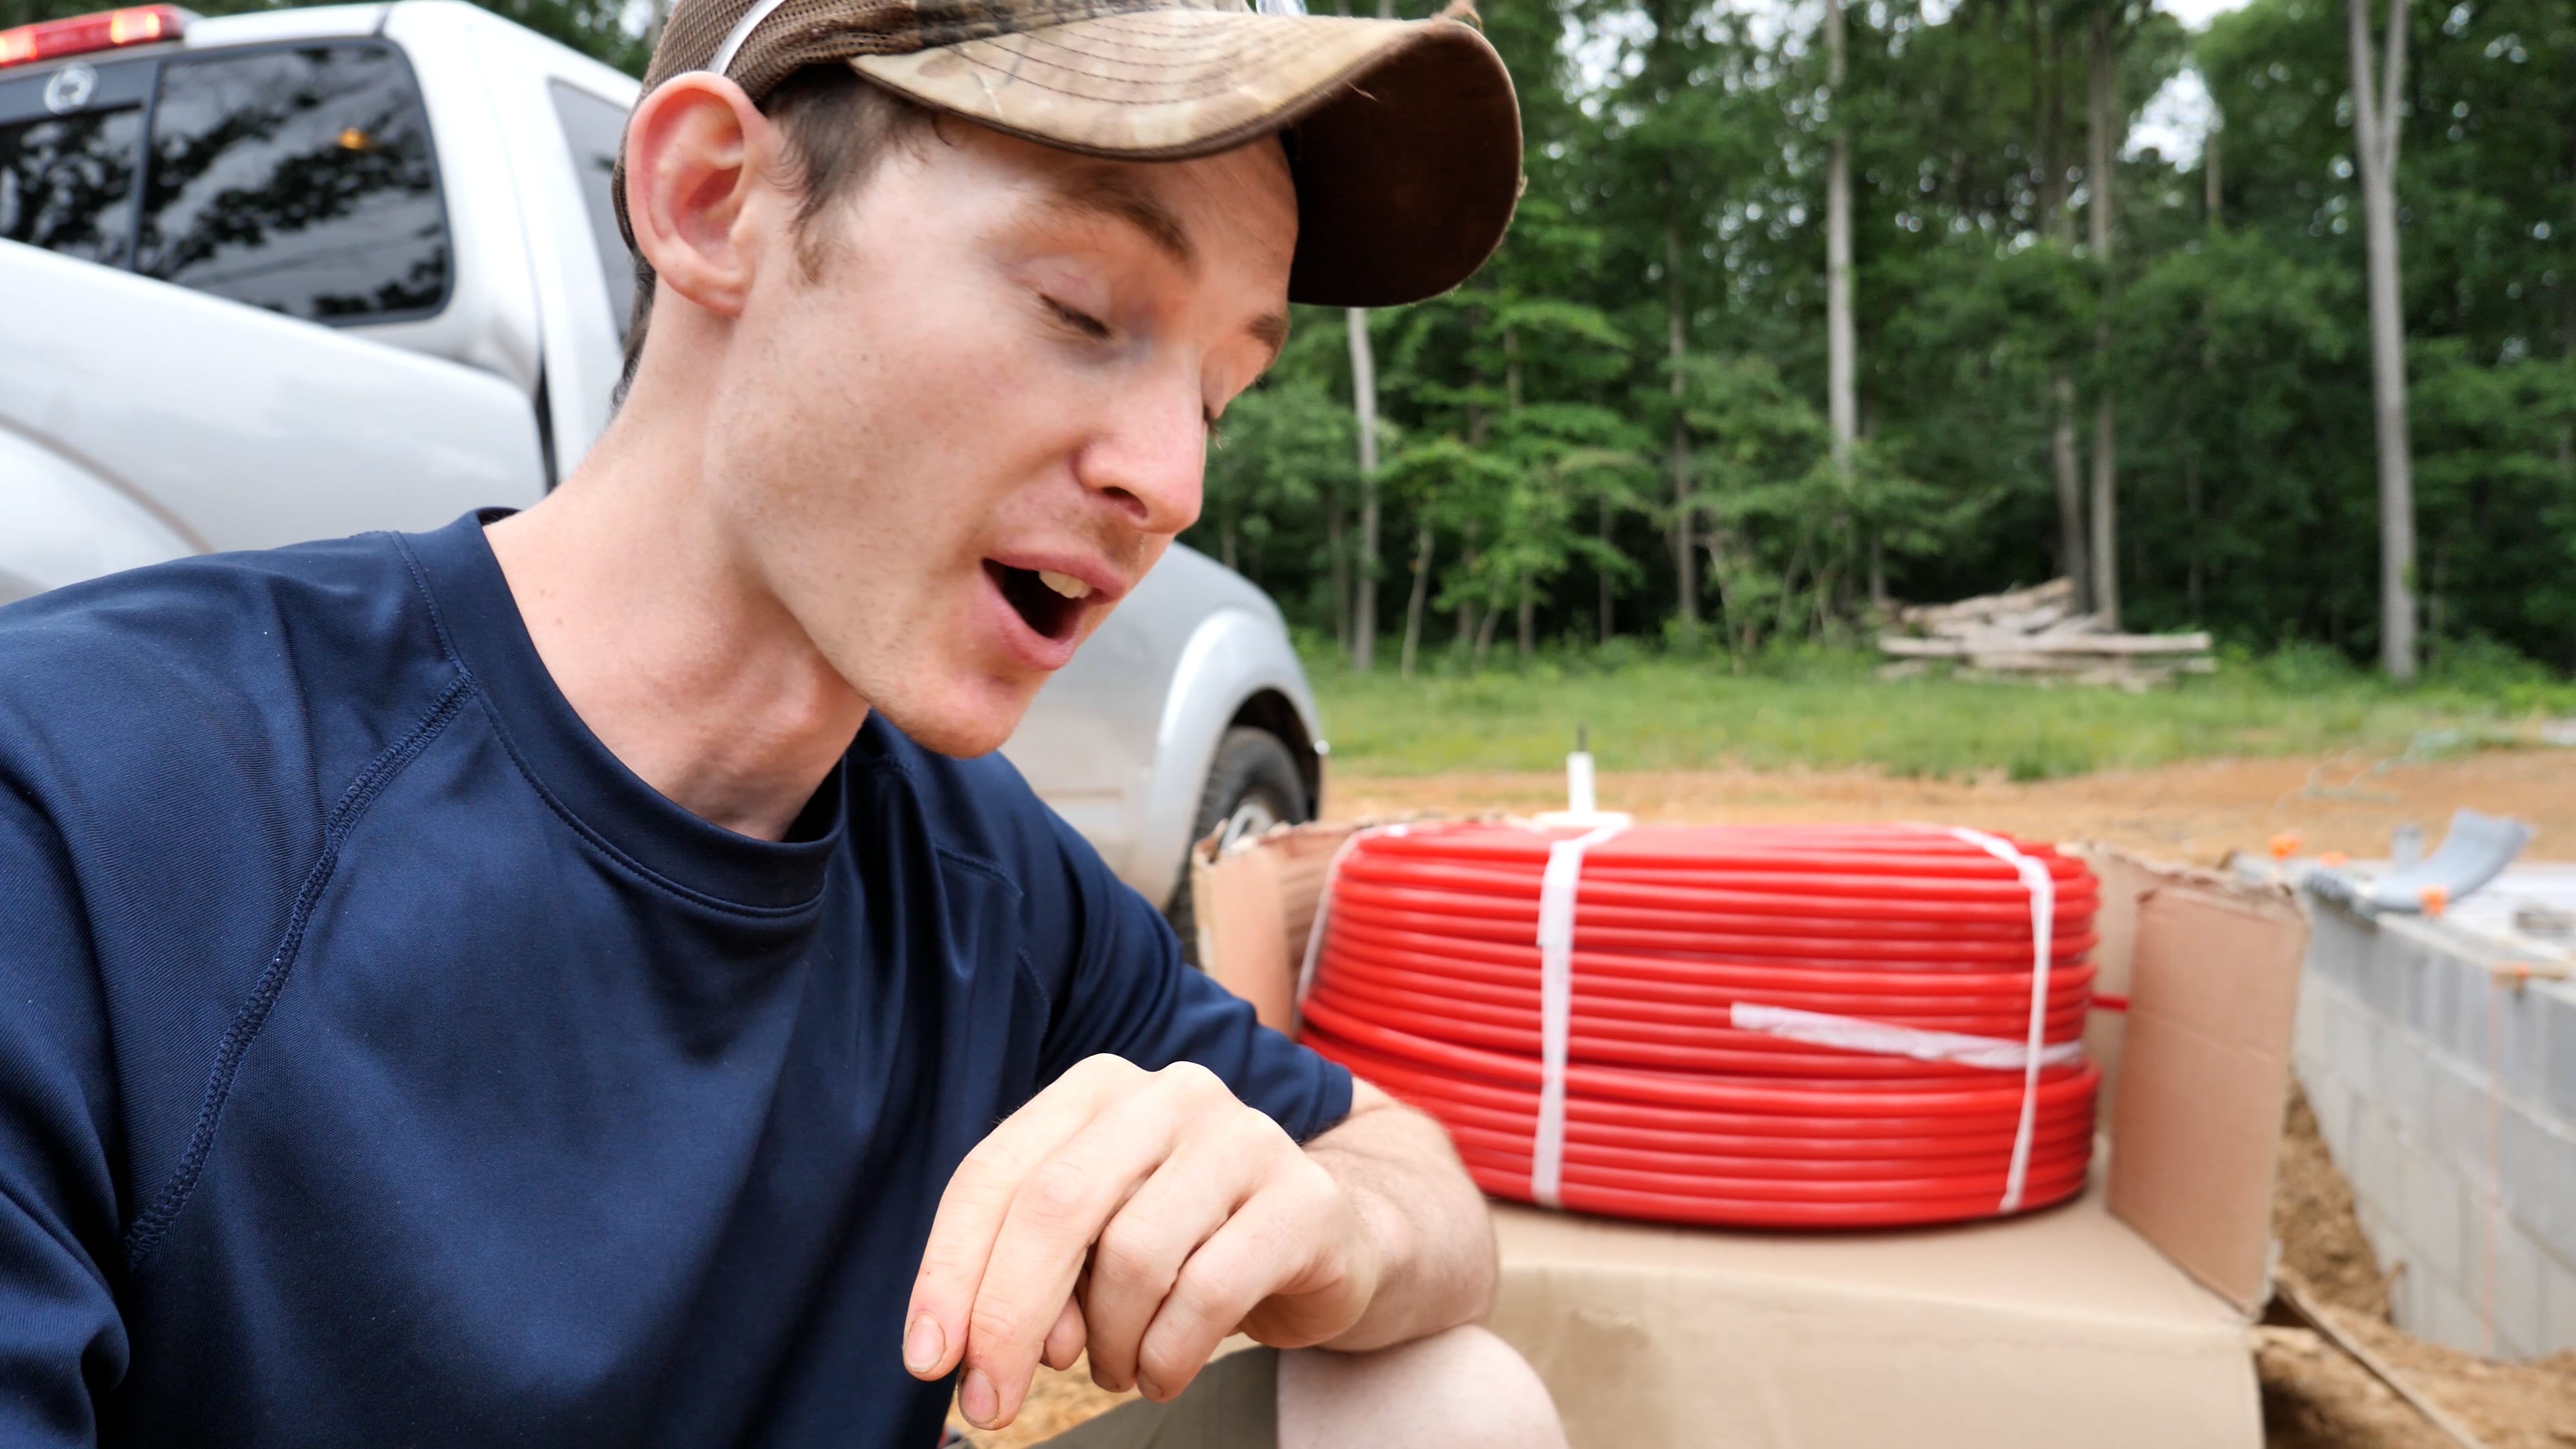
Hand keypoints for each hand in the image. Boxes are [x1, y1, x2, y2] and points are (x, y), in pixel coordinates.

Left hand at [901, 1054, 1381, 1429]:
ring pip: (1132, 1257)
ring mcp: (1244, 1137)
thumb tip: (980, 1346)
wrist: (1331, 1240)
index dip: (950, 1272)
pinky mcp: (1304, 1197)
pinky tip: (1163, 1370)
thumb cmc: (1188, 1242)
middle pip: (1056, 1206)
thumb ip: (1035, 1272)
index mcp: (1097, 1090)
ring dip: (1107, 1343)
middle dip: (1010, 1318)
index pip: (995, 1174)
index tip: (927, 1361)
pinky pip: (1208, 1293)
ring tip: (1116, 1366)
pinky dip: (1168, 1355)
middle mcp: (1169, 1094)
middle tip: (991, 1402)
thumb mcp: (1096, 1241)